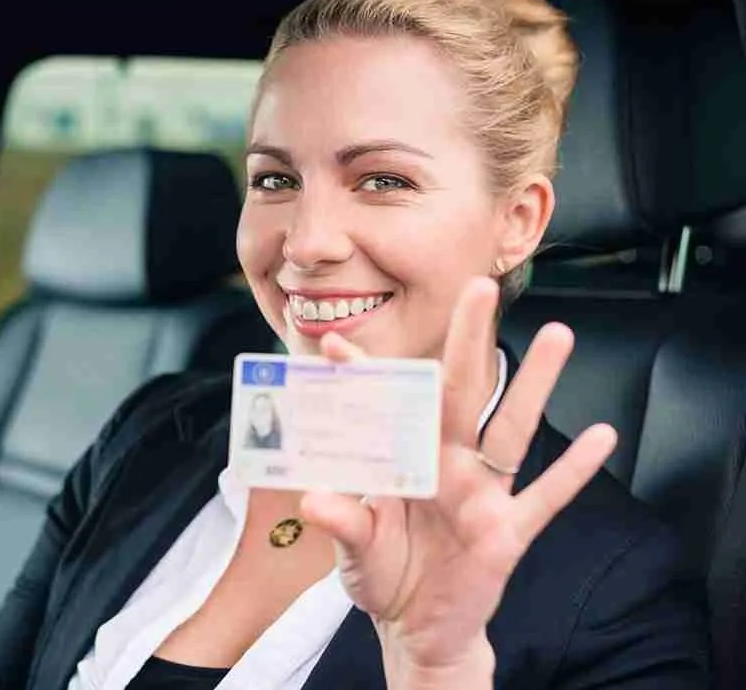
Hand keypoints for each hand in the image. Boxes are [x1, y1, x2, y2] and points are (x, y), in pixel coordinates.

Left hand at [300, 277, 616, 687]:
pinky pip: (545, 497)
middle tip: (479, 289)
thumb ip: (343, 524)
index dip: (361, 376)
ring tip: (557, 335)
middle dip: (467, 342)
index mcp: (403, 462)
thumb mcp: (355, 553)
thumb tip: (313, 501)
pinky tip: (604, 437)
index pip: (383, 408)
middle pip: (460, 394)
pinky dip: (573, 471)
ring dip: (534, 385)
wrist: (419, 630)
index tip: (334, 343)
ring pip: (511, 430)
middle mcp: (445, 466)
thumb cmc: (384, 576)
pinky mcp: (507, 532)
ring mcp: (480, 495)